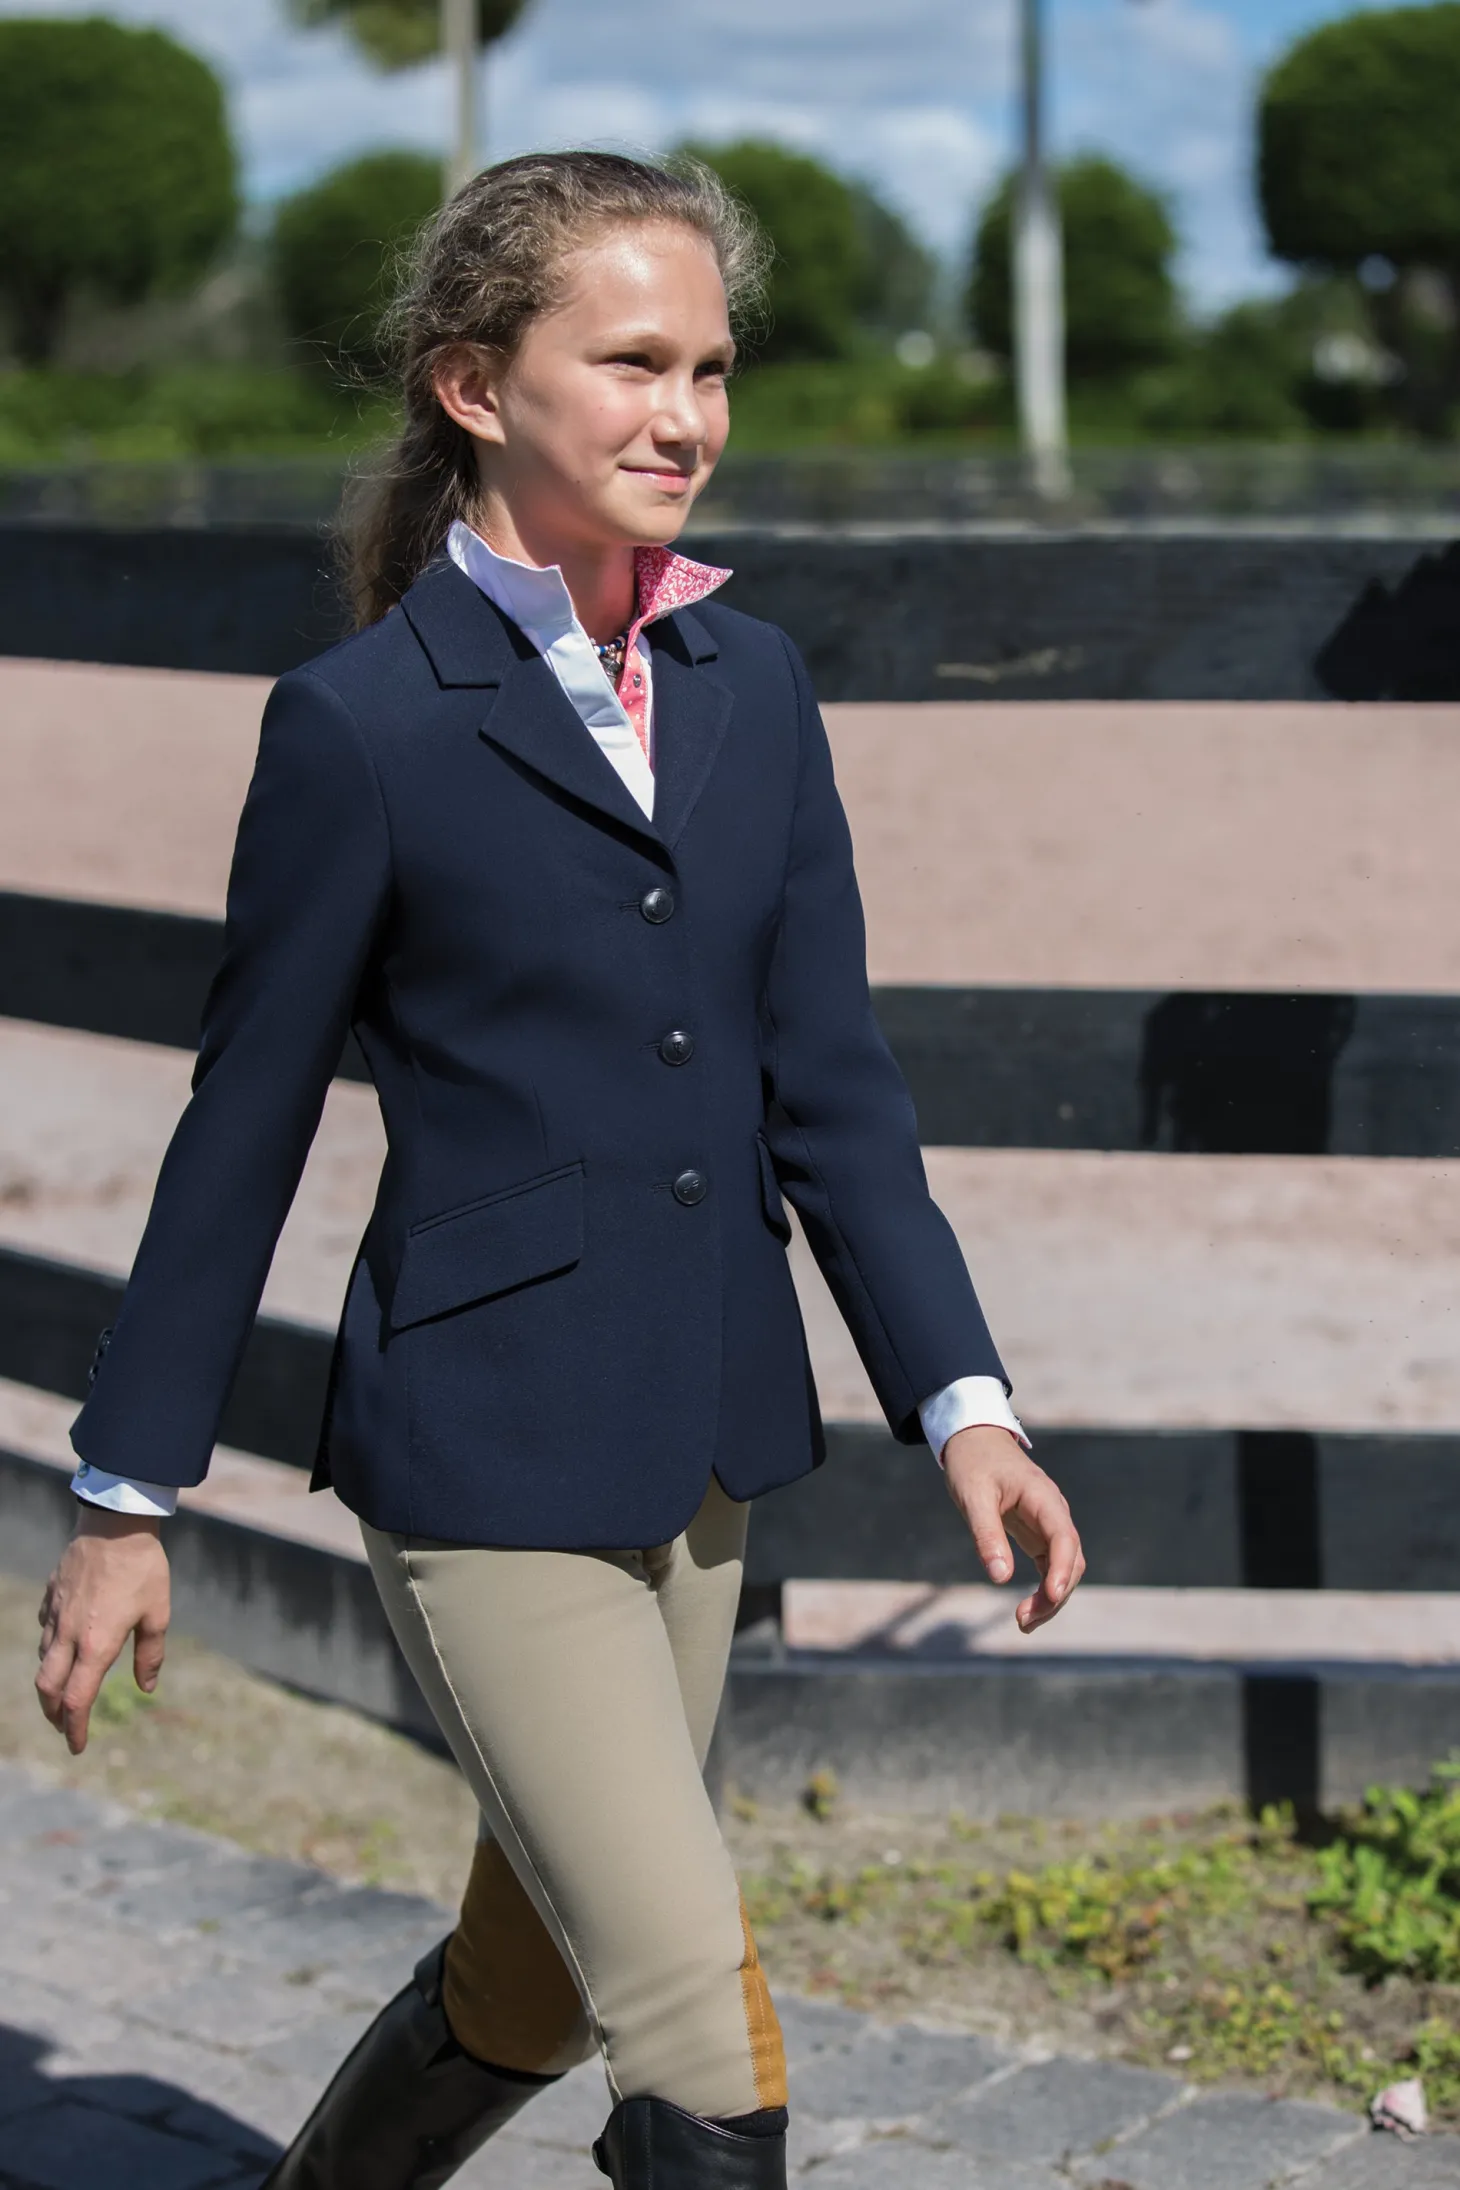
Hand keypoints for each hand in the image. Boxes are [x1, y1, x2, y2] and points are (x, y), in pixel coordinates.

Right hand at [36, 1508, 170, 1754]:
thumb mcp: (158, 1614)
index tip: (78, 1746)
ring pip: (43, 1659)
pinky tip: (64, 1643)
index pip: (77, 1700)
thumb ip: (150, 1654)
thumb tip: (146, 1686)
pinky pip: (45, 1628)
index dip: (75, 1728)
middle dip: (54, 1714)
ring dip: (52, 1682)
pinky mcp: (51, 1596)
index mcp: (96, 1644)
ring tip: (65, 1690)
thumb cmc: (143, 1568)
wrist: (115, 1522)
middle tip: (66, 1725)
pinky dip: (51, 1645)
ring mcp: (55, 1614)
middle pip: (48, 1687)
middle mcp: (69, 1634)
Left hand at [942, 1425, 1083, 1632]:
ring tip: (1023, 1623)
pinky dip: (1043, 1591)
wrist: (976, 1441)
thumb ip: (987, 1535)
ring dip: (1051, 1598)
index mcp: (1043, 1498)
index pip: (1064, 1538)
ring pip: (1065, 1568)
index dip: (1061, 1569)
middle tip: (1023, 1619)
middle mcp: (1054, 1514)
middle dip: (1055, 1593)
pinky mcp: (1039, 1535)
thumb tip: (1001, 1578)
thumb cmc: (974, 1464)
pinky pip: (1051, 1567)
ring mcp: (1049, 1525)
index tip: (1050, 1595)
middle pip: (1071, 1560)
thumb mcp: (973, 1496)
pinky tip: (1028, 1611)